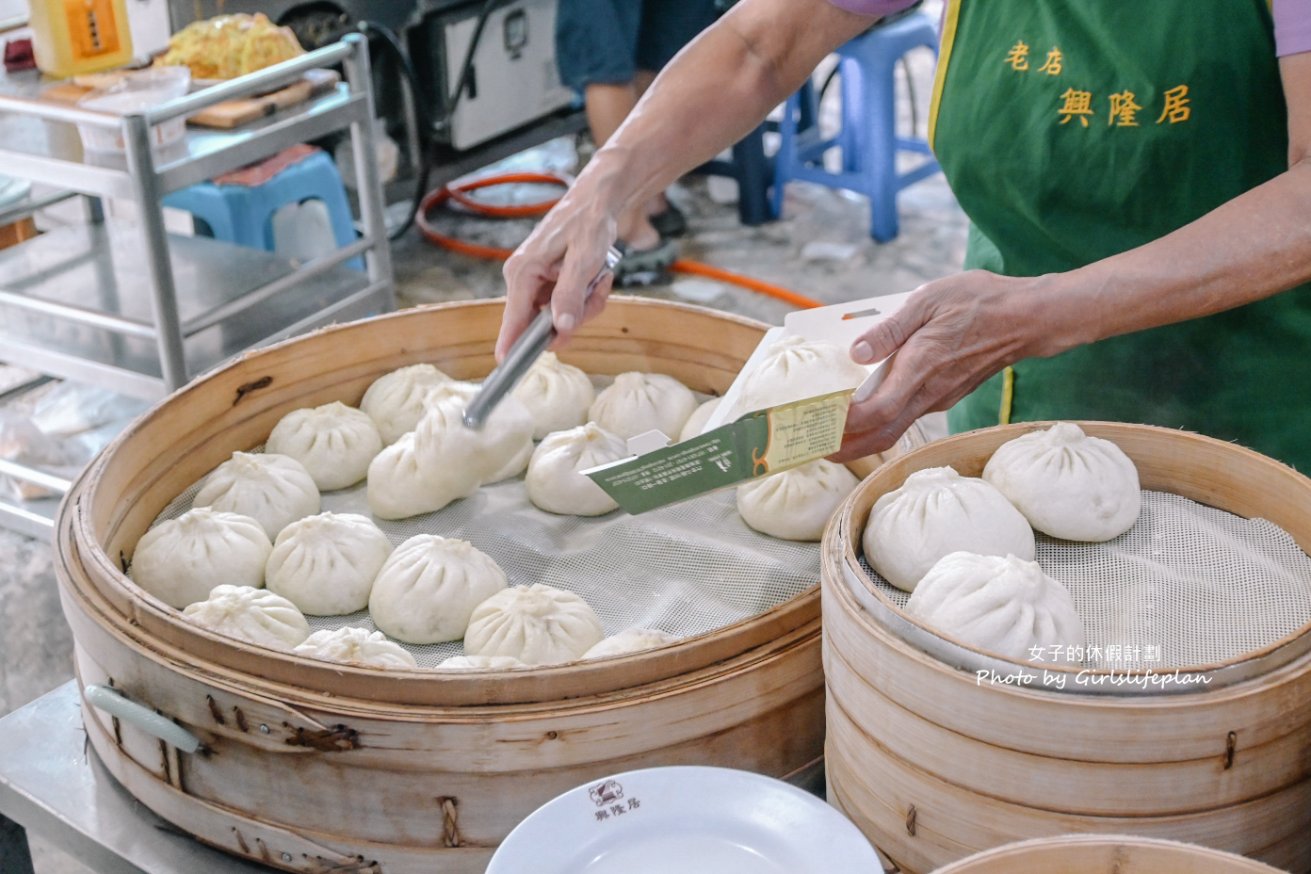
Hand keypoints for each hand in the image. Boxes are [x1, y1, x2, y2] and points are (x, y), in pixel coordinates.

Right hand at [496, 192, 620, 360]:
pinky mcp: (548, 283)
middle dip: (575, 316)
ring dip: (586, 305)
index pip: (513, 319)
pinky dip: (587, 298)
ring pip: (559, 317)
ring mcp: (535, 283)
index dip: (512, 346)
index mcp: (523, 272)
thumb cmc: (588, 223)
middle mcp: (523, 279)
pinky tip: (597, 278)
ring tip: (599, 279)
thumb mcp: (585, 260)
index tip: (506, 368)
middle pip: (542, 323)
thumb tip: (560, 328)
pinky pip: (567, 306)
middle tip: (595, 293)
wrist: (597, 202)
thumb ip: (571, 294)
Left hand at [832, 270, 1064, 460]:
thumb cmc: (980, 302)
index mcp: (921, 367)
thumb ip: (890, 329)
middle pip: (882, 435)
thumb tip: (856, 352)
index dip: (846, 423)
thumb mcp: (928, 300)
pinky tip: (864, 412)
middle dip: (846, 447)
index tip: (819, 422)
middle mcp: (929, 392)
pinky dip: (881, 423)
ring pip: (895, 430)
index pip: (878, 411)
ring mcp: (939, 398)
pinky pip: (907, 417)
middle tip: (814, 448)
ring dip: (862, 439)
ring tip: (830, 436)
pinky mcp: (944, 395)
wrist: (1028, 319)